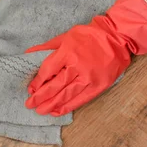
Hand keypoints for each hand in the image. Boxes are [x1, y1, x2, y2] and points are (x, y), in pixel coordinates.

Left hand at [25, 0, 146, 115]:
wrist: (117, 37)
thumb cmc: (90, 35)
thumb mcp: (66, 36)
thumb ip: (48, 47)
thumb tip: (29, 53)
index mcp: (68, 52)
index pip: (48, 70)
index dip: (37, 82)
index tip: (30, 89)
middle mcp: (77, 66)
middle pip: (55, 86)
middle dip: (40, 97)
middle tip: (29, 105)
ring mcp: (89, 78)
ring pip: (66, 95)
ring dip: (51, 104)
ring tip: (40, 111)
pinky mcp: (98, 86)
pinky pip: (80, 99)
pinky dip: (67, 106)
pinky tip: (56, 111)